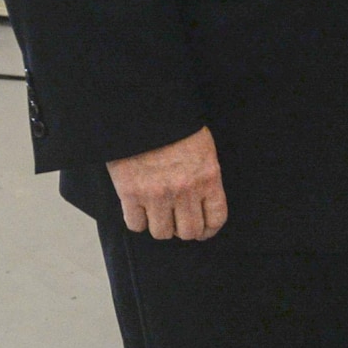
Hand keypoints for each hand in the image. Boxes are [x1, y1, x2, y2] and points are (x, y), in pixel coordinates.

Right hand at [107, 126, 226, 239]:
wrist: (144, 113)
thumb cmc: (177, 127)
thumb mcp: (204, 148)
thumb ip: (205, 177)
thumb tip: (202, 203)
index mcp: (208, 177)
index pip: (216, 218)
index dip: (210, 229)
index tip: (204, 230)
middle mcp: (185, 191)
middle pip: (189, 232)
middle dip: (185, 231)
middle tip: (179, 223)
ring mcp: (157, 195)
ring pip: (162, 233)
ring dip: (161, 226)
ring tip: (159, 214)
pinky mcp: (131, 195)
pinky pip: (136, 225)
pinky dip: (138, 221)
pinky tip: (140, 210)